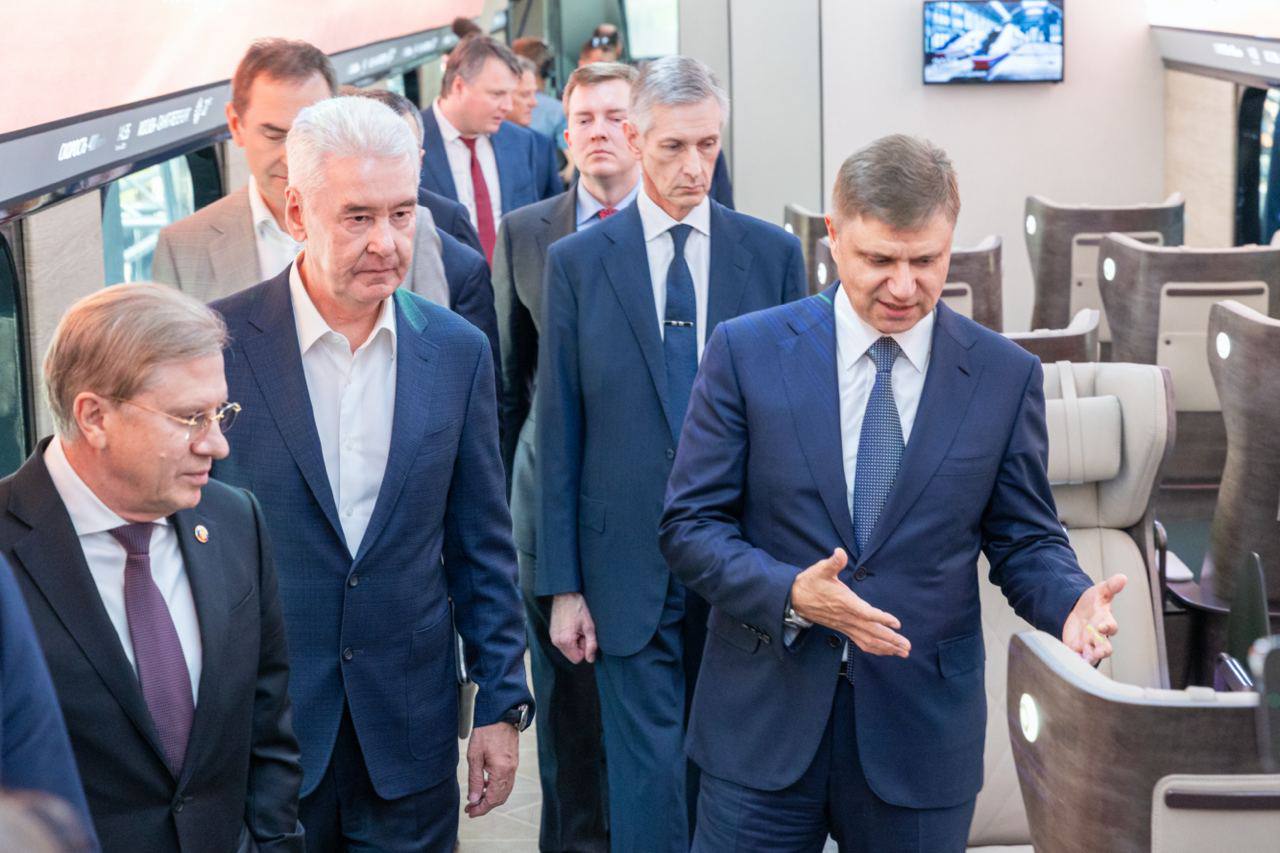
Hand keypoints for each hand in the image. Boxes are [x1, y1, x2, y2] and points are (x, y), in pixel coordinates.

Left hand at [464, 721, 518, 817]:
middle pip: (501, 798)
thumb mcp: (474, 756)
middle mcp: (511, 770)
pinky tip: (485, 785)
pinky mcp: (513, 762)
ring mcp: (514, 766)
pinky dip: (497, 788)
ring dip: (491, 798)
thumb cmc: (486, 731)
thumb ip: (475, 780)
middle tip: (471, 808)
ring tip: (476, 798)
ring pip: (505, 791)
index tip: (470, 812)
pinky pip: (507, 782)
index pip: (493, 799)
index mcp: (501, 770)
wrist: (500, 714)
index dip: (481, 809)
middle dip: (486, 806)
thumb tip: (474, 799)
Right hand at [549, 593, 596, 662]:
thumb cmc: (578, 609)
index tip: (585, 637)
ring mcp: (553, 638)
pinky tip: (571, 627)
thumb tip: (590, 659)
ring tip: (576, 629)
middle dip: (579, 647)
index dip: (585, 650)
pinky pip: (562, 644)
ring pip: (567, 650)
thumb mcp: (589, 627)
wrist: (566, 595)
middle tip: (581, 632)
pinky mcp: (552, 634)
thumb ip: (591, 645)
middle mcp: (557, 642)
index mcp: (566, 641)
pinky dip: (568, 639)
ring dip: (574, 643)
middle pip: (572, 656)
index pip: (578, 659)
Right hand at [789, 548, 909, 657]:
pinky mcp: (844, 629)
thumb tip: (839, 552)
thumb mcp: (820, 570)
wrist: (795, 599)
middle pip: (871, 631)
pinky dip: (876, 648)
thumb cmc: (810, 583)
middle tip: (907, 646)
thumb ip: (833, 563)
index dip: (881, 618)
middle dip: (890, 639)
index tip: (896, 623)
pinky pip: (861, 642)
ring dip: (886, 647)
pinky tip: (887, 651)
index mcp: (843, 602)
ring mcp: (845, 625)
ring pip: (868, 640)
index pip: (865, 613)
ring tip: (903, 651)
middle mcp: (846, 617)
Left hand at [1061, 574, 1125, 664]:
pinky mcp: (1076, 649)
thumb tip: (1122, 577)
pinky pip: (1079, 658)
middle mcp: (1099, 636)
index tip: (1102, 626)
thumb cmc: (1092, 603)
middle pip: (1106, 647)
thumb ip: (1111, 586)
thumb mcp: (1099, 591)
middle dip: (1102, 649)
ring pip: (1093, 656)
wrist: (1075, 610)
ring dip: (1090, 657)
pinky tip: (1072, 660)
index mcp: (1105, 621)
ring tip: (1085, 657)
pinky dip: (1077, 660)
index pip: (1111, 627)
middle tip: (1097, 651)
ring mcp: (1088, 644)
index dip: (1108, 627)